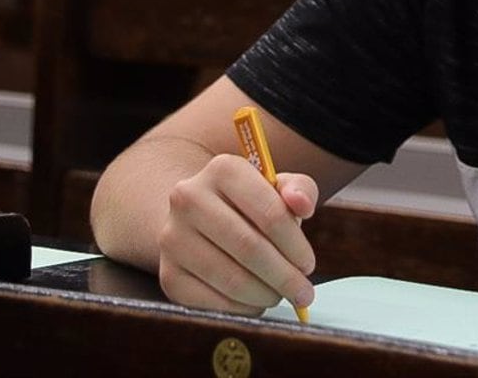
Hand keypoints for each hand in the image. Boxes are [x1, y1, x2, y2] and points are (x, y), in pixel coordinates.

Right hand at [156, 153, 317, 315]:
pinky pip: (212, 302)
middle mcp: (189, 198)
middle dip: (284, 276)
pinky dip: (241, 309)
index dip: (295, 245)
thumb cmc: (249, 205)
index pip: (269, 212)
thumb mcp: (277, 187)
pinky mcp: (168, 274)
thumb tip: (303, 205)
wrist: (198, 219)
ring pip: (231, 278)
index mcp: (223, 169)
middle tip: (303, 292)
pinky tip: (255, 302)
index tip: (308, 265)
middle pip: (249, 247)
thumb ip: (300, 189)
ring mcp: (173, 238)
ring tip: (280, 295)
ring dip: (265, 294)